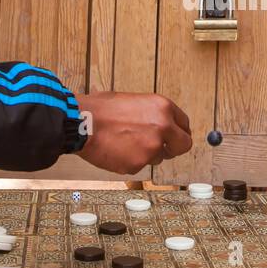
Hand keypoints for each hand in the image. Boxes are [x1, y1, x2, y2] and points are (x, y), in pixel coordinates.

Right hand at [76, 92, 191, 173]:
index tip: (175, 137)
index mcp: (163, 107)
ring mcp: (152, 148)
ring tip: (125, 143)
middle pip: (183, 145)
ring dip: (147, 154)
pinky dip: (130, 162)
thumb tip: (164, 126)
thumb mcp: (135, 101)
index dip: (178, 132)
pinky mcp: (138, 164)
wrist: (81, 122)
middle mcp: (163, 127)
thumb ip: (154, 115)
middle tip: (162, 149)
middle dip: (174, 148)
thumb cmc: (101, 109)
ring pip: (159, 158)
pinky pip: (139, 166)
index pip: (185, 124)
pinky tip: (116, 151)